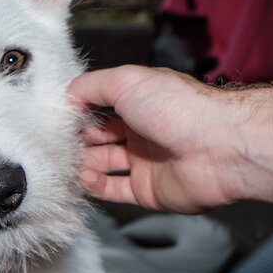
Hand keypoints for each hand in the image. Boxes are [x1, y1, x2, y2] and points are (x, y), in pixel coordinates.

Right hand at [69, 65, 238, 213]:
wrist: (217, 147)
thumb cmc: (179, 108)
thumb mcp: (126, 81)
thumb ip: (91, 86)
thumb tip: (67, 96)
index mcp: (141, 101)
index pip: (101, 106)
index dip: (79, 111)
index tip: (57, 117)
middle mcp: (143, 131)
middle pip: (100, 137)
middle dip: (77, 139)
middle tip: (56, 142)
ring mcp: (146, 161)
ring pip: (105, 164)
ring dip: (82, 163)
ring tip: (65, 161)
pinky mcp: (148, 190)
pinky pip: (115, 190)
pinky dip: (95, 186)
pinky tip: (82, 178)